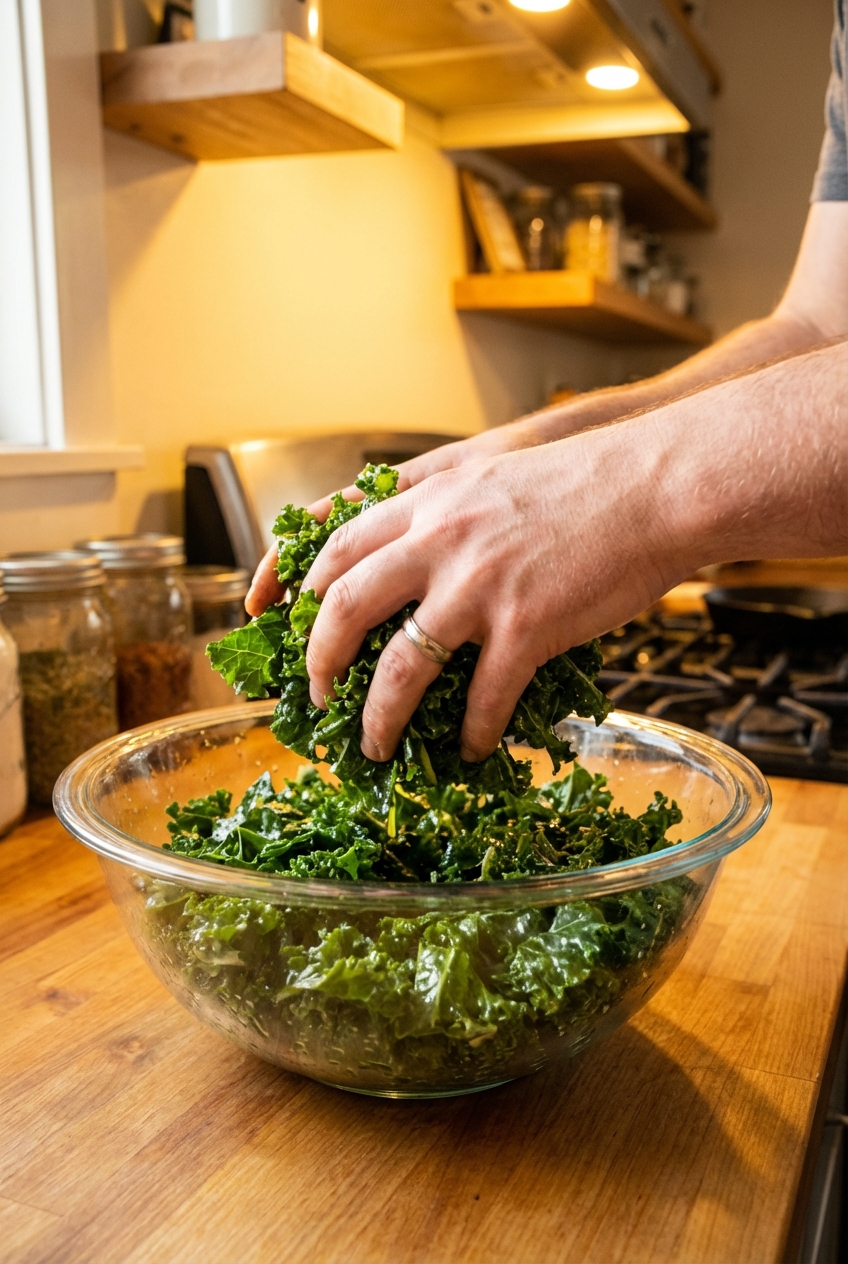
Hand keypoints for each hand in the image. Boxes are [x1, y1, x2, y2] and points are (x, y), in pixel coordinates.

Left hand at [300, 421, 686, 763]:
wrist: (658, 484)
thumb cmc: (587, 480)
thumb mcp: (495, 477)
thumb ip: (448, 511)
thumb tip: (419, 558)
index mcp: (428, 502)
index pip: (335, 546)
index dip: (299, 590)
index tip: (283, 622)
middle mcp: (439, 541)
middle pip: (344, 607)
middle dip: (319, 660)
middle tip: (318, 694)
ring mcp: (478, 588)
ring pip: (399, 669)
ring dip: (379, 718)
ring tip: (374, 748)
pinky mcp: (525, 628)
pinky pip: (483, 699)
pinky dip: (472, 732)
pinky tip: (472, 749)